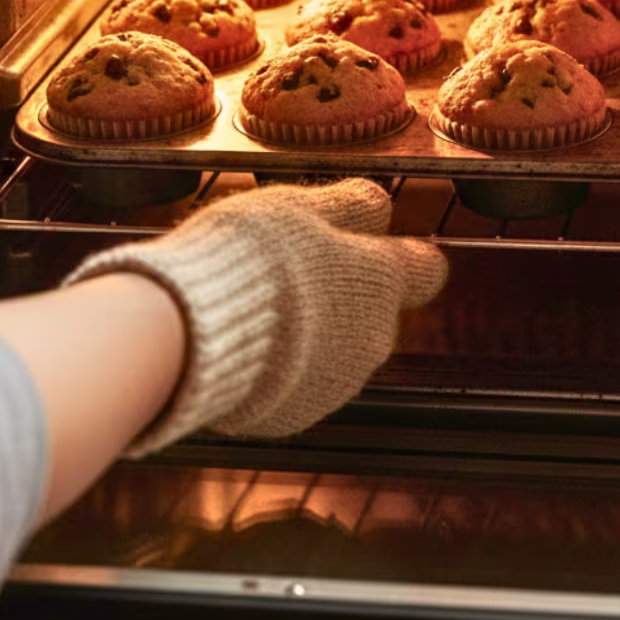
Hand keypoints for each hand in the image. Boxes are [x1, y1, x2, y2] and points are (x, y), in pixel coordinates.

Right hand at [61, 179, 445, 451]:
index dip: (403, 255)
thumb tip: (380, 204)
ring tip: (256, 309)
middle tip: (291, 272)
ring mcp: (337, 383)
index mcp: (382, 281)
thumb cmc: (250, 256)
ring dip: (312, 334)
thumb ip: (349, 205)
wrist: (195, 335)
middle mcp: (374, 338)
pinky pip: (298, 385)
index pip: (425, 270)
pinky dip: (280, 368)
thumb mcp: (301, 207)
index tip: (378, 246)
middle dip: (345, 296)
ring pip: (338, 351)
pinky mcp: (296, 415)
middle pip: (375, 313)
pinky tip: (242, 345)